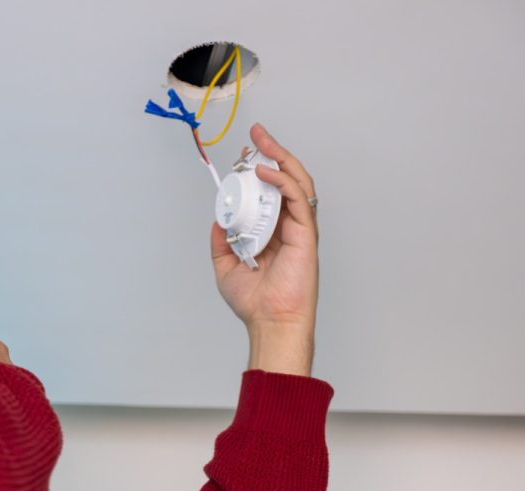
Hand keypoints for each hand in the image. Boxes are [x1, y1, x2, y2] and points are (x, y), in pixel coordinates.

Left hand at [211, 123, 318, 331]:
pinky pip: (296, 197)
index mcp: (273, 232)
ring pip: (296, 181)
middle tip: (256, 134)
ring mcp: (300, 227)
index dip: (258, 170)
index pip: (269, 192)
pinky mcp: (306, 232)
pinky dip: (282, 179)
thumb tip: (218, 220)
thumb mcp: (226, 267)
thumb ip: (222, 243)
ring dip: (280, 157)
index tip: (242, 156)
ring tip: (262, 141)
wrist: (269, 320)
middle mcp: (288, 226)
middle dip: (272, 153)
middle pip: (286, 179)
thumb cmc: (254, 302)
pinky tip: (265, 171)